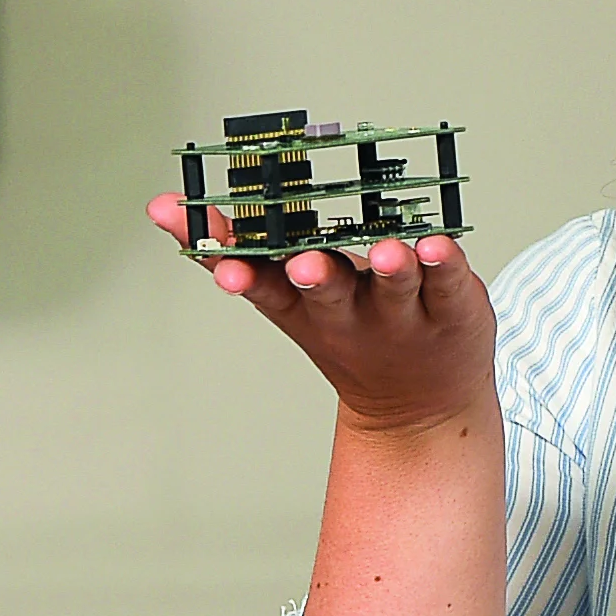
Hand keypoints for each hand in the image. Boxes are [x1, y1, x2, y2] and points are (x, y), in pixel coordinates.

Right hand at [144, 192, 495, 439]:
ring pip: (395, 288)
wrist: (423, 408)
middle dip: (315, 278)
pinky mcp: (454, 305)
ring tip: (387, 253)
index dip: (244, 275)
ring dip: (389, 269)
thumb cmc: (351, 334)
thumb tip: (162, 207)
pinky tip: (439, 245)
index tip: (224, 268)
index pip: (266, 288)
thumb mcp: (285, 300)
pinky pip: (451, 282)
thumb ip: (232, 248)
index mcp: (305, 306)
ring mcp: (405, 312)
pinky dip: (446, 264)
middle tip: (305, 264)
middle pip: (329, 293)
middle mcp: (352, 311)